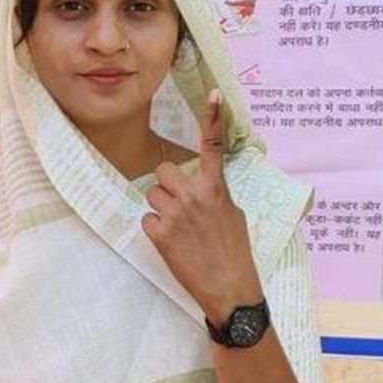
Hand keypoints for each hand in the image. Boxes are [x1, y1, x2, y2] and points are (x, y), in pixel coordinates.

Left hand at [141, 88, 263, 323]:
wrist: (230, 288)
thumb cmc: (235, 253)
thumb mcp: (233, 215)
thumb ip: (216, 194)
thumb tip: (204, 186)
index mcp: (216, 188)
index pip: (213, 146)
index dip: (213, 118)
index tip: (214, 93)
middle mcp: (194, 195)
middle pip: (163, 171)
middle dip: (167, 186)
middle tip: (179, 206)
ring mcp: (175, 214)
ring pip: (152, 195)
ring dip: (161, 208)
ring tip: (179, 229)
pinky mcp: (160, 233)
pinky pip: (147, 219)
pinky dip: (156, 230)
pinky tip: (173, 243)